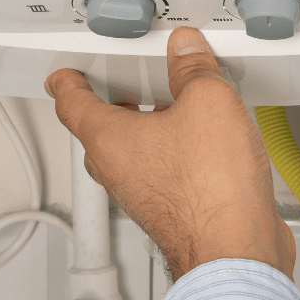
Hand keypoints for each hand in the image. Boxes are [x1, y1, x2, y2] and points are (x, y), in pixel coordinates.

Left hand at [45, 27, 294, 280]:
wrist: (235, 249)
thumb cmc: (210, 191)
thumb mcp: (207, 101)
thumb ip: (193, 69)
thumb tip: (187, 51)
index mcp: (109, 139)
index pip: (71, 103)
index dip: (67, 82)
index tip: (64, 74)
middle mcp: (118, 170)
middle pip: (100, 131)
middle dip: (109, 104)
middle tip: (118, 84)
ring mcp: (143, 194)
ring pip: (132, 154)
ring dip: (145, 129)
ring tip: (169, 107)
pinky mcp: (170, 211)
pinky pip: (160, 172)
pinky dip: (170, 153)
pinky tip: (201, 143)